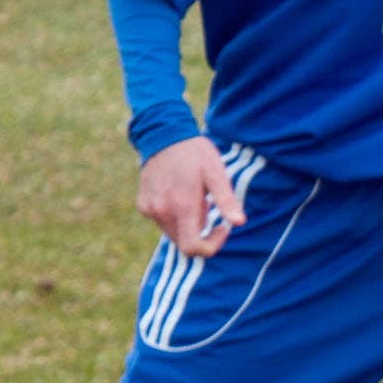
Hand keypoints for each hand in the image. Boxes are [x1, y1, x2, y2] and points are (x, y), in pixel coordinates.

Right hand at [136, 137, 246, 257]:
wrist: (163, 134)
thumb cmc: (195, 153)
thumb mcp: (216, 173)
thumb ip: (226, 200)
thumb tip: (239, 222)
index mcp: (182, 206)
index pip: (193, 248)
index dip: (211, 246)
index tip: (222, 227)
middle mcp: (162, 211)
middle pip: (184, 244)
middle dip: (201, 234)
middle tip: (209, 207)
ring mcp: (150, 209)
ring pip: (174, 234)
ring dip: (188, 225)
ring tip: (194, 197)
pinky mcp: (143, 205)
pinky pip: (163, 222)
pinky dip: (175, 216)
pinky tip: (179, 194)